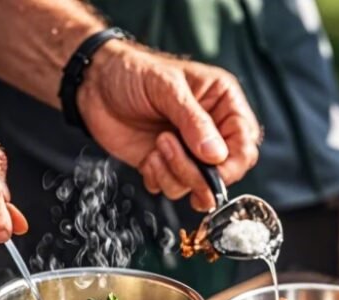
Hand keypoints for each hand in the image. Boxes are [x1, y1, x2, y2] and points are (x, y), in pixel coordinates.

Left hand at [77, 42, 261, 211]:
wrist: (93, 84)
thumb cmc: (132, 72)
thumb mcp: (166, 88)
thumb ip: (193, 121)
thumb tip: (216, 155)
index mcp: (223, 103)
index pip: (245, 144)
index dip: (233, 163)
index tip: (210, 165)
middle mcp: (211, 131)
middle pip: (226, 172)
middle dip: (199, 173)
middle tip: (169, 148)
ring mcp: (188, 151)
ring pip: (198, 187)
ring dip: (174, 173)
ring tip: (157, 144)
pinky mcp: (166, 166)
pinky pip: (172, 189)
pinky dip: (158, 179)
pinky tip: (147, 155)